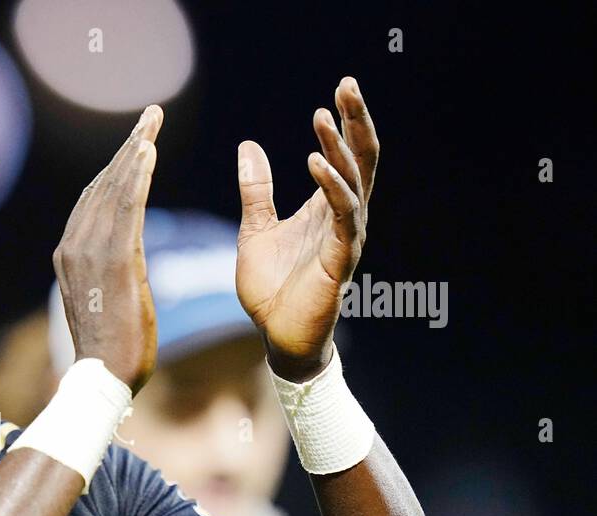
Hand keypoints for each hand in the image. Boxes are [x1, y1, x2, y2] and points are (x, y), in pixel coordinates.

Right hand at [53, 104, 163, 394]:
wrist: (103, 379)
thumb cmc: (113, 350)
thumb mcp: (110, 301)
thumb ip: (114, 271)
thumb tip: (126, 259)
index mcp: (69, 255)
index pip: (94, 200)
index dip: (116, 167)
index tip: (138, 142)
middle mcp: (72, 247)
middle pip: (102, 185)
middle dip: (128, 147)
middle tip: (151, 116)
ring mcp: (88, 252)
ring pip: (113, 189)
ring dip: (135, 151)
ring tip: (153, 122)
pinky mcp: (113, 261)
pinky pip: (126, 208)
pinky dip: (137, 177)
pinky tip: (150, 152)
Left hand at [235, 77, 378, 380]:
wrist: (276, 336)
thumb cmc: (271, 288)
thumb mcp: (255, 229)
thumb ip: (256, 191)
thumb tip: (249, 145)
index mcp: (325, 207)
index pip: (345, 155)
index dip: (345, 123)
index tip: (339, 90)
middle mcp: (343, 217)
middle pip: (361, 159)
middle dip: (356, 121)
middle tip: (347, 85)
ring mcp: (345, 236)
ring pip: (354, 181)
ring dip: (340, 147)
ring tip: (324, 117)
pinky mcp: (339, 257)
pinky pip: (341, 214)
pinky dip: (331, 186)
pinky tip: (316, 162)